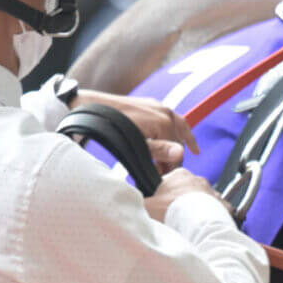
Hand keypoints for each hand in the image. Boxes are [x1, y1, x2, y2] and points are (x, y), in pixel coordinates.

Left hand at [74, 90, 198, 172]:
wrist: (90, 107)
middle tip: (168, 172)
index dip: (171, 166)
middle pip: (178, 139)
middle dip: (175, 156)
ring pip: (179, 125)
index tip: (165, 178)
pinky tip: (175, 132)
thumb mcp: (134, 144)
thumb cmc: (110, 128)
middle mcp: (166, 112)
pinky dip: (176, 127)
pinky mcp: (150, 103)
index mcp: (164, 123)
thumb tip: (179, 154)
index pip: (176, 150)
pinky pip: (170, 117)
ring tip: (192, 151)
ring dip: (182, 139)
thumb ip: (158, 150)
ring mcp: (158, 106)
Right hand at [143, 169, 232, 223]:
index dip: (163, 195)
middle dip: (181, 203)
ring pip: (203, 200)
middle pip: (186, 191)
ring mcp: (213, 193)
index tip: (160, 206)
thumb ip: (136, 202)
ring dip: (197, 210)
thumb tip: (127, 204)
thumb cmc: (170, 212)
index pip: (169, 181)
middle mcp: (198, 181)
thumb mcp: (145, 206)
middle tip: (173, 217)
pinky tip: (204, 228)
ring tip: (187, 225)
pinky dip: (212, 219)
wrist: (195, 225)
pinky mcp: (224, 206)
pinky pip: (218, 211)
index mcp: (179, 175)